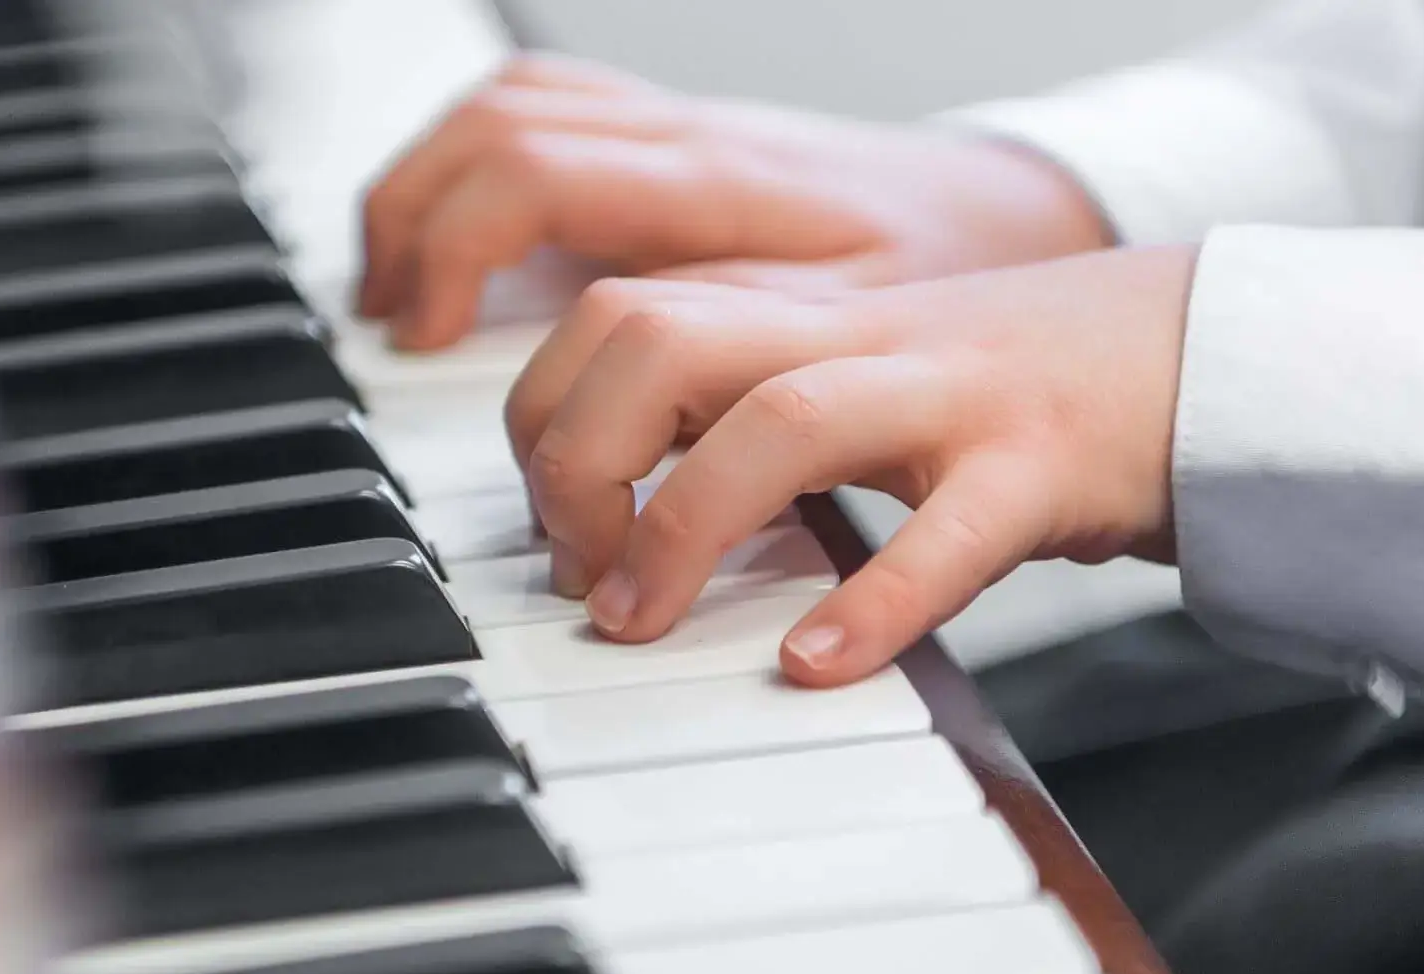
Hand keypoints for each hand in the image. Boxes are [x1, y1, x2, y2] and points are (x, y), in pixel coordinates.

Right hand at [358, 53, 1110, 348]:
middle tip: (398, 333)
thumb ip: (741, 369)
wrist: (1026, 209)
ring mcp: (681, 122)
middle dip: (413, 228)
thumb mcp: (864, 344)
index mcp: (721, 181)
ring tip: (400, 289)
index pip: (533, 175)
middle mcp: (687, 134)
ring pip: (508, 106)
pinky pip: (547, 113)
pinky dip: (478, 170)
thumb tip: (625, 417)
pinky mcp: (682, 138)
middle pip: (494, 130)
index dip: (448, 254)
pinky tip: (465, 242)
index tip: (426, 343)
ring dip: (430, 187)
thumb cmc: (959, 276)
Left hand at [508, 246, 1195, 685]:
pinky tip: (817, 666)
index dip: (545, 421)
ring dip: (680, 523)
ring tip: (639, 623)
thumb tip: (606, 521)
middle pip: (658, 336)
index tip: (554, 532)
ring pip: (783, 415)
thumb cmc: (1013, 391)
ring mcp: (952, 394)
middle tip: (582, 580)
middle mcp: (858, 342)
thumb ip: (741, 426)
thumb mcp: (856, 387)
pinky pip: (952, 532)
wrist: (1206, 352)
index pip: (614, 318)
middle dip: (575, 458)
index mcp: (802, 323)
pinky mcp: (1044, 466)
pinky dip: (874, 604)